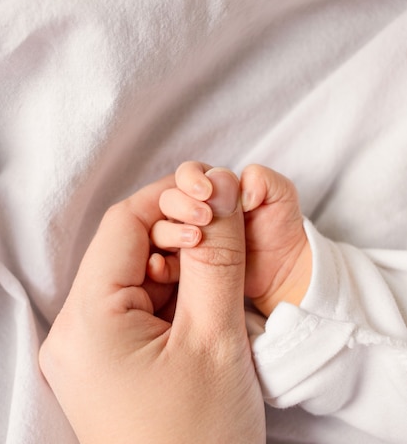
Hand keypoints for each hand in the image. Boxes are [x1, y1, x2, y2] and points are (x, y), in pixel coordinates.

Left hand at [39, 170, 265, 443]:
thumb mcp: (216, 338)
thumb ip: (218, 255)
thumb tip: (221, 189)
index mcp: (87, 320)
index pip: (124, 224)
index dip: (174, 200)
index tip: (220, 201)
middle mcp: (73, 332)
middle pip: (127, 249)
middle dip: (180, 235)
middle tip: (228, 242)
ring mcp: (86, 351)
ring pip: (135, 277)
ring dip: (181, 267)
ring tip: (220, 285)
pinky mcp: (105, 365)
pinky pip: (137, 308)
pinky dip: (173, 297)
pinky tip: (203, 309)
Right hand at [149, 161, 311, 317]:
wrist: (285, 269)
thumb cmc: (281, 226)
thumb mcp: (281, 195)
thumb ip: (261, 179)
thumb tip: (229, 186)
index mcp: (213, 188)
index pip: (188, 174)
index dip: (191, 178)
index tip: (206, 192)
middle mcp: (194, 211)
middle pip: (169, 200)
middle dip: (180, 205)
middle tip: (204, 218)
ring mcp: (186, 240)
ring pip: (160, 231)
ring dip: (168, 234)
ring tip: (195, 241)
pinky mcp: (184, 269)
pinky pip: (161, 266)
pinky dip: (157, 266)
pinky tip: (160, 267)